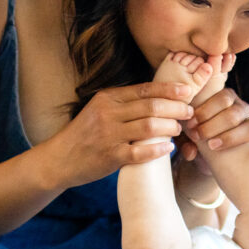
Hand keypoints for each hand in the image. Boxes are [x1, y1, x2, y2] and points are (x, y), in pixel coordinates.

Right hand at [45, 82, 193, 187]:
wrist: (59, 159)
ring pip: (150, 127)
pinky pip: (141, 152)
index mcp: (107, 98)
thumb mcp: (98, 109)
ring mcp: (109, 135)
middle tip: (189, 112)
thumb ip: (123, 102)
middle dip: (176, 108)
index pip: (145, 89)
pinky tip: (169, 148)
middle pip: (152, 107)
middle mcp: (108, 113)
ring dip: (170, 127)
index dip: (169, 89)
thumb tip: (157, 96)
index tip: (187, 91)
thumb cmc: (85, 134)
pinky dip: (158, 150)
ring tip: (180, 129)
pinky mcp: (110, 157)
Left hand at [181, 89, 248, 157]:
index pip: (222, 98)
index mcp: (227, 100)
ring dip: (231, 137)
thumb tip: (190, 152)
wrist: (210, 160)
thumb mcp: (189, 138)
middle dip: (213, 125)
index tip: (191, 125)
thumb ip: (186, 142)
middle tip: (197, 136)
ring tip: (213, 146)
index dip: (206, 111)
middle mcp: (242, 110)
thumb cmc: (198, 140)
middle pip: (234, 113)